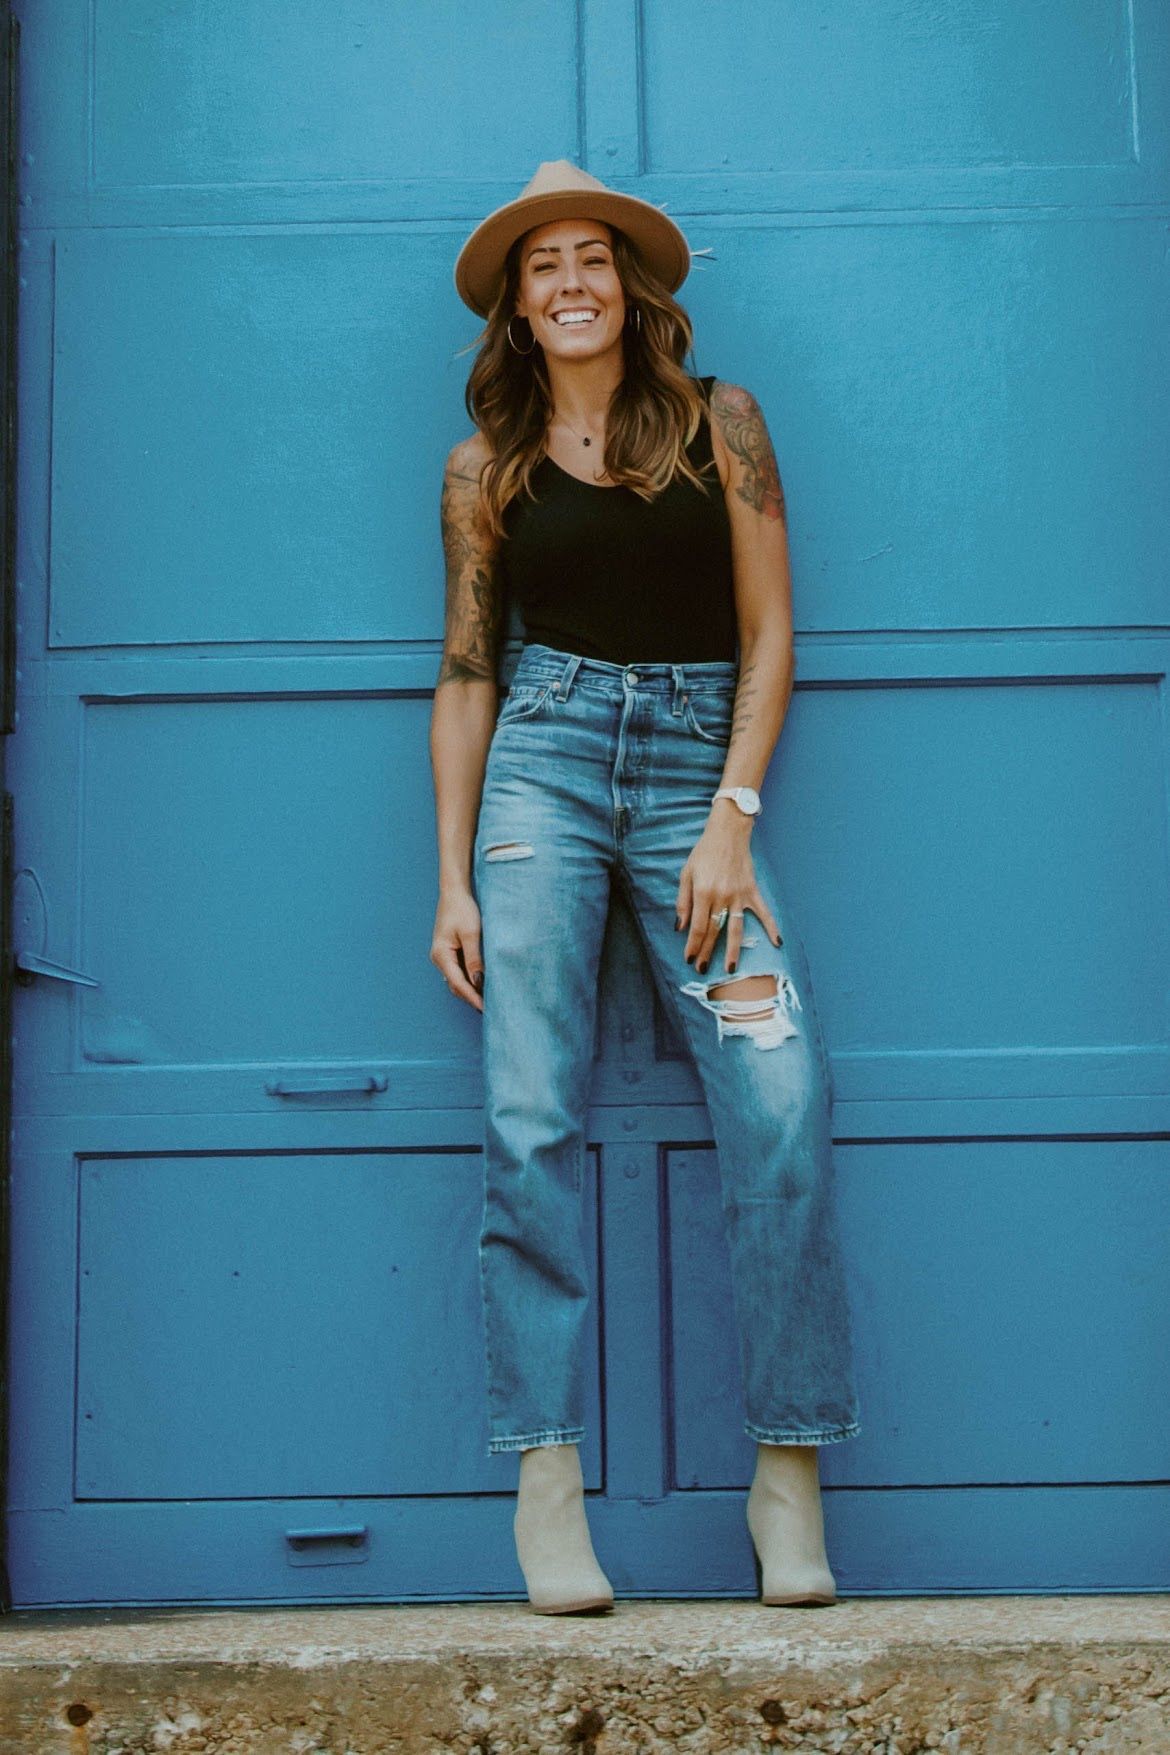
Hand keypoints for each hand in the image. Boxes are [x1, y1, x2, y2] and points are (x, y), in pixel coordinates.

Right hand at [430, 885, 484, 1012]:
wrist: (454, 892)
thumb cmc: (462, 910)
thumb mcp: (471, 934)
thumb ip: (474, 960)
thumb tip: (478, 983)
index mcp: (441, 955)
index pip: (458, 983)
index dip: (473, 997)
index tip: (486, 1009)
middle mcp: (439, 959)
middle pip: (455, 985)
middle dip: (471, 998)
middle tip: (490, 1010)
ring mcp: (443, 956)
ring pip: (457, 980)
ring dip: (471, 991)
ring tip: (488, 1000)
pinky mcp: (449, 952)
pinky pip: (459, 972)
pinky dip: (469, 980)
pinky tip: (482, 984)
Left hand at [676, 814, 781, 975]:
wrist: (728, 833)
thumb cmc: (703, 853)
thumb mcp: (686, 874)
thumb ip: (683, 902)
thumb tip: (680, 927)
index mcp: (703, 892)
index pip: (697, 927)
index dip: (692, 945)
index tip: (689, 958)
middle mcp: (721, 896)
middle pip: (714, 931)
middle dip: (707, 952)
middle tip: (702, 970)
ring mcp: (739, 895)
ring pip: (736, 928)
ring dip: (733, 950)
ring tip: (731, 969)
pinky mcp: (752, 891)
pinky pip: (763, 912)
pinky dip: (772, 927)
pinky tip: (778, 943)